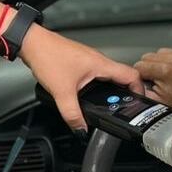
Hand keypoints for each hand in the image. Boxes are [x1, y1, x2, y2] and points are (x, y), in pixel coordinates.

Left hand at [21, 27, 143, 129]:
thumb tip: (80, 128)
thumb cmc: (47, 56)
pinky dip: (97, 85)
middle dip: (124, 93)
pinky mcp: (79, 62)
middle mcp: (98, 60)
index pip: (132, 75)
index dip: (140, 89)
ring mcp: (88, 60)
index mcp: (101, 64)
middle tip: (123, 107)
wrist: (31, 42)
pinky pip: (95, 74)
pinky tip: (88, 94)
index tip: (139, 102)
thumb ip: (72, 114)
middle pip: (121, 76)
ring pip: (107, 75)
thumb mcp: (61, 92)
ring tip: (107, 103)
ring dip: (110, 89)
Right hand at [135, 45, 171, 110]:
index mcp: (166, 70)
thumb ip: (142, 90)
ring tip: (169, 74)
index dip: (140, 75)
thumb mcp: (157, 101)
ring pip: (160, 52)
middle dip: (150, 67)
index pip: (139, 65)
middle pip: (148, 56)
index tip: (146, 82)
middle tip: (158, 80)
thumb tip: (132, 84)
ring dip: (161, 61)